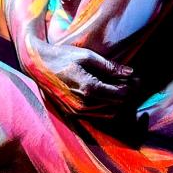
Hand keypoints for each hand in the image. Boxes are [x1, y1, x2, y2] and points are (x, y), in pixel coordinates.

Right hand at [25, 36, 140, 119]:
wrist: (36, 65)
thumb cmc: (61, 56)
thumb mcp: (87, 56)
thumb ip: (110, 67)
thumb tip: (130, 73)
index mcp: (89, 88)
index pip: (121, 94)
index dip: (132, 87)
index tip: (136, 78)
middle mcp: (84, 104)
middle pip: (117, 106)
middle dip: (127, 95)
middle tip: (130, 82)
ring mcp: (77, 111)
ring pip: (109, 114)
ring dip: (117, 104)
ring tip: (118, 88)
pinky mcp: (72, 114)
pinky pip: (96, 117)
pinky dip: (105, 108)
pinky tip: (105, 95)